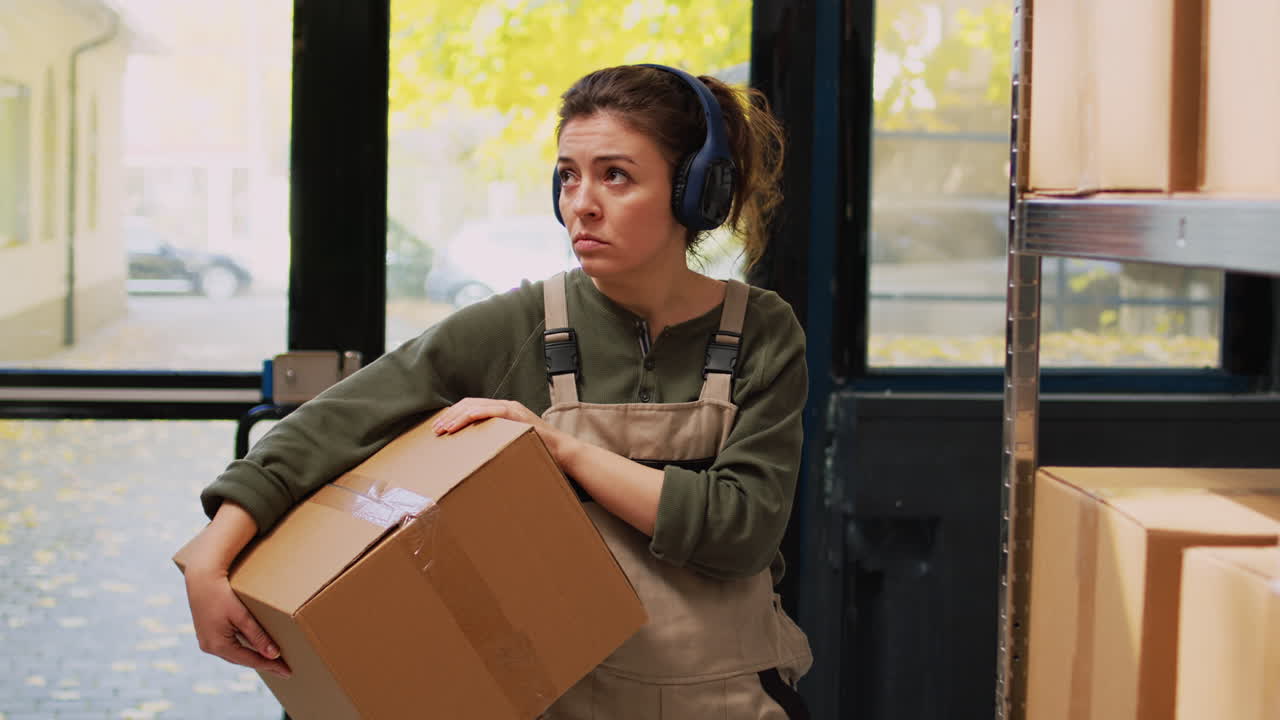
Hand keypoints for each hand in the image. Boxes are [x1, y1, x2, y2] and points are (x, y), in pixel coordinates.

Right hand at [184, 566, 290, 677]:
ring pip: (234, 654)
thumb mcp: (242, 616)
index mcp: (218, 645)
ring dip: (252, 657)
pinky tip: (253, 648)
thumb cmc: (222, 594)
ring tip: (271, 661)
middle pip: (241, 660)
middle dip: (262, 664)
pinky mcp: (207, 633)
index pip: (250, 660)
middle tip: (283, 669)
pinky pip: (228, 646)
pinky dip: (242, 649)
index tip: (287, 671)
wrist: (202, 577)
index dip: (270, 666)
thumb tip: (273, 655)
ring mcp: (206, 641)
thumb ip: (258, 636)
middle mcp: (209, 647)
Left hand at [432, 398, 571, 461]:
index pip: (471, 407)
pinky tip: (462, 422)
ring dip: (457, 417)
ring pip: (476, 406)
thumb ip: (495, 443)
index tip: (441, 428)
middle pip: (469, 404)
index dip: (453, 415)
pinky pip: (492, 411)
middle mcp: (505, 406)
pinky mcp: (517, 415)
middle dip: (450, 416)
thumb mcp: (511, 444)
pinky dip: (474, 415)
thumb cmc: (538, 452)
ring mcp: (512, 409)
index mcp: (502, 412)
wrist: (563, 452)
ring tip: (444, 429)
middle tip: (437, 430)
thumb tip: (475, 455)